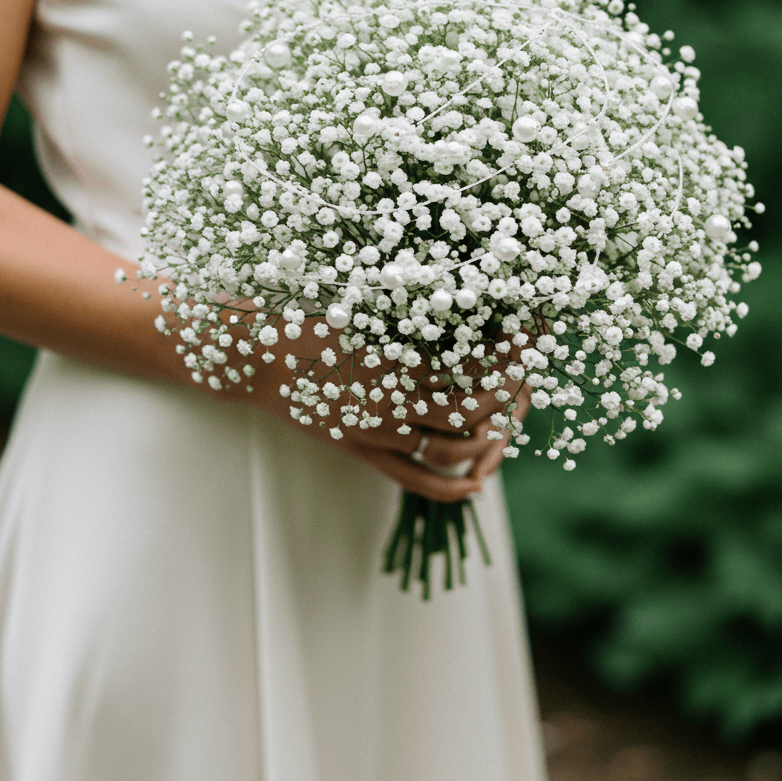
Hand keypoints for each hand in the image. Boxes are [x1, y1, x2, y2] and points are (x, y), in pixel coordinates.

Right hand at [197, 309, 530, 502]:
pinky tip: (478, 484)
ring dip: (487, 432)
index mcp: (393, 356)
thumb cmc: (306, 318)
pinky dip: (451, 486)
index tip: (525, 338)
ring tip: (507, 414)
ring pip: (450, 443)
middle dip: (505, 390)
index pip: (468, 362)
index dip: (504, 355)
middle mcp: (391, 399)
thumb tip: (454, 294)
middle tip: (525, 372)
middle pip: (469, 405)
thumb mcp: (359, 303)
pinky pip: (415, 478)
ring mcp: (378, 431)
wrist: (255, 358)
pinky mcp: (362, 451)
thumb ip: (404, 307)